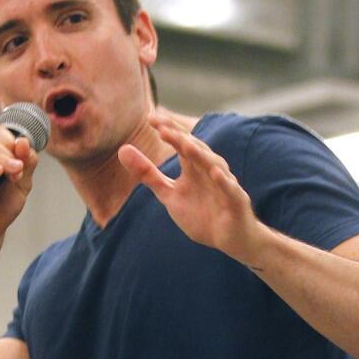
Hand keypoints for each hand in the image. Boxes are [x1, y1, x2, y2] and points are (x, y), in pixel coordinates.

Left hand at [117, 112, 264, 264]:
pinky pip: (230, 190)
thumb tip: (123, 149)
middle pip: (195, 150)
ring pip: (213, 165)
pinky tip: (215, 173)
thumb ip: (148, 174)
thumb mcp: (169, 194)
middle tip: (162, 126)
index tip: (150, 117)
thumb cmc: (201, 214)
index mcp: (194, 168)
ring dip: (200, 154)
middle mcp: (210, 171)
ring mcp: (225, 185)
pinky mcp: (236, 202)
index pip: (181, 143)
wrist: (230, 240)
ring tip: (184, 143)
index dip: (168, 131)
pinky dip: (224, 181)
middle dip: (180, 138)